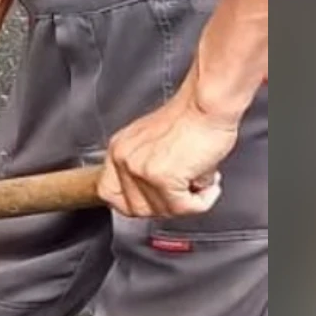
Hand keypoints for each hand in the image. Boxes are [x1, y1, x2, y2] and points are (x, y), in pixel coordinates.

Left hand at [100, 86, 238, 219]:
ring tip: (199, 180)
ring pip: (163, 210)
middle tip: (186, 192)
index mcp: (119, 149)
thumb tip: (153, 194)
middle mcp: (124, 159)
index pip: (107, 192)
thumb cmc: (191, 117)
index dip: (131, 205)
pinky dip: (202, 201)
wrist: (206, 104)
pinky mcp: (163, 178)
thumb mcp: (153, 141)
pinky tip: (208, 184)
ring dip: (188, 202)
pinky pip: (183, 208)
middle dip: (167, 206)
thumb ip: (145, 165)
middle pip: (136, 208)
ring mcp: (141, 169)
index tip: (150, 205)